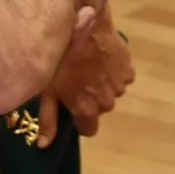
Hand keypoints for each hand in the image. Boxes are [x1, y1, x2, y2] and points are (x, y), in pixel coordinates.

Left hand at [38, 14, 132, 142]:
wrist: (85, 28)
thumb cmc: (61, 60)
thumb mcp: (48, 90)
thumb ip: (49, 119)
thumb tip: (45, 145)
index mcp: (86, 108)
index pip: (90, 130)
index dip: (80, 120)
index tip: (73, 106)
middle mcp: (107, 101)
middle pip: (101, 109)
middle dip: (92, 100)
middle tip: (79, 83)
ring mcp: (120, 85)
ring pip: (112, 93)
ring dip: (104, 86)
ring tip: (91, 69)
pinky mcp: (129, 69)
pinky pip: (122, 79)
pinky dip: (114, 74)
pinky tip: (103, 61)